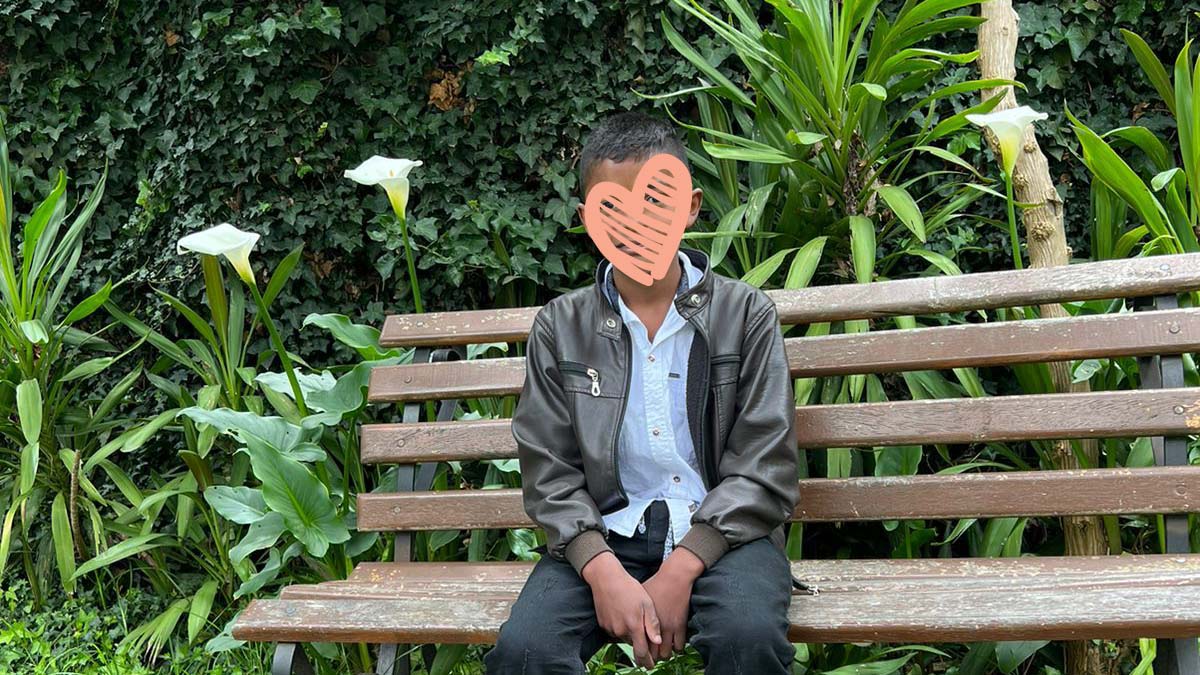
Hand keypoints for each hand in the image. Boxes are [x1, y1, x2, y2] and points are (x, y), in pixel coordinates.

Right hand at [581, 552, 661, 667]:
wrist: (606, 578)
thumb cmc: (629, 588)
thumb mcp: (647, 603)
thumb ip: (652, 624)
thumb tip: (657, 642)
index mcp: (634, 626)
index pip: (642, 653)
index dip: (647, 662)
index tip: (651, 666)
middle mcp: (621, 631)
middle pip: (634, 644)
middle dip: (640, 644)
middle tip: (645, 634)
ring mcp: (611, 628)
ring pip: (624, 637)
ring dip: (630, 633)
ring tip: (633, 616)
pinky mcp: (603, 625)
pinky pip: (615, 631)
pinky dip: (621, 627)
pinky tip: (623, 613)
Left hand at [642, 548, 703, 661]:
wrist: (674, 578)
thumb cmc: (655, 585)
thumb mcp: (638, 600)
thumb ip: (633, 615)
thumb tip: (626, 622)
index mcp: (642, 622)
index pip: (641, 646)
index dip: (642, 653)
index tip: (643, 653)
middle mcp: (654, 627)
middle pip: (653, 653)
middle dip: (652, 656)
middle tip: (653, 654)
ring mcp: (669, 628)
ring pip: (667, 653)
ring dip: (664, 654)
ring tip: (662, 650)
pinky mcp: (681, 626)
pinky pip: (680, 646)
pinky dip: (677, 648)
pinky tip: (674, 643)